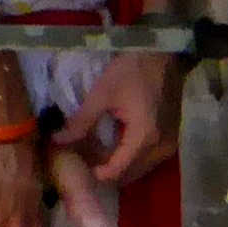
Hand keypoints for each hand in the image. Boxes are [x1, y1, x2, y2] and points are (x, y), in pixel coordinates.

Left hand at [51, 42, 184, 200]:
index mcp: (144, 138)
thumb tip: (56, 139)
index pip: (116, 171)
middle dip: (105, 172)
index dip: (94, 174)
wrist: (166, 52)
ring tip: (96, 155)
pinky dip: (131, 158)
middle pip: (129, 175)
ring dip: (119, 166)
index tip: (77, 167)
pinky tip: (115, 147)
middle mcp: (160, 148)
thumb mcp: (103, 93)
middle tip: (84, 161)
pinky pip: (148, 159)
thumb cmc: (133, 69)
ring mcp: (169, 145)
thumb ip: (81, 121)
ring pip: (139, 169)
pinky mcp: (171, 138)